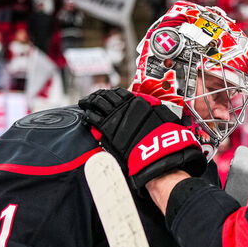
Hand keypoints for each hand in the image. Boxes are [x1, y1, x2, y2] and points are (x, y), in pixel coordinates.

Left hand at [79, 88, 206, 189]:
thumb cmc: (162, 138)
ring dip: (90, 102)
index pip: (120, 93)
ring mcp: (114, 116)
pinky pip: (93, 117)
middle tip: (93, 98)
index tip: (108, 95)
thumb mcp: (162, 118)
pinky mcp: (106, 128)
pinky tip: (87, 115)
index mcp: (137, 102)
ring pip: (97, 103)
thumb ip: (153, 111)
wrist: (156, 153)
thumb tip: (151, 107)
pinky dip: (89, 115)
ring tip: (86, 103)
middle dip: (97, 96)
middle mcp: (124, 106)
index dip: (112, 93)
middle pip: (105, 96)